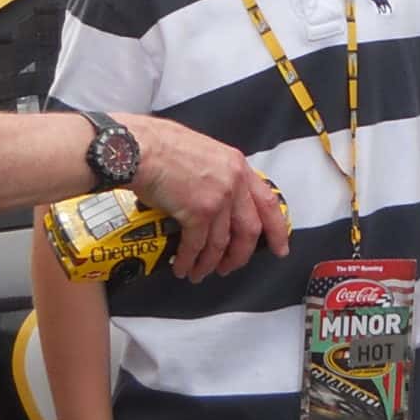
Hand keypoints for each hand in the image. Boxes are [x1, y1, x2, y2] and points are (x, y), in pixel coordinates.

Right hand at [128, 117, 292, 280]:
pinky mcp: (197, 212)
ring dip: (210, 263)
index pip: (269, 203)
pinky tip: (182, 267)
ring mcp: (218, 198)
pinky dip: (189, 261)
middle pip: (249, 231)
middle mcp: (234, 182)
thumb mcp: (205, 153)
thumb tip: (216, 200)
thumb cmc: (162, 147)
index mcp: (238, 166)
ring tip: (200, 272)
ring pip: (222, 244)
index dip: (277, 230)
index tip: (279, 247)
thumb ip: (218, 175)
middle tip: (230, 267)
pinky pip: (197, 246)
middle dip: (240, 256)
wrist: (140, 148)